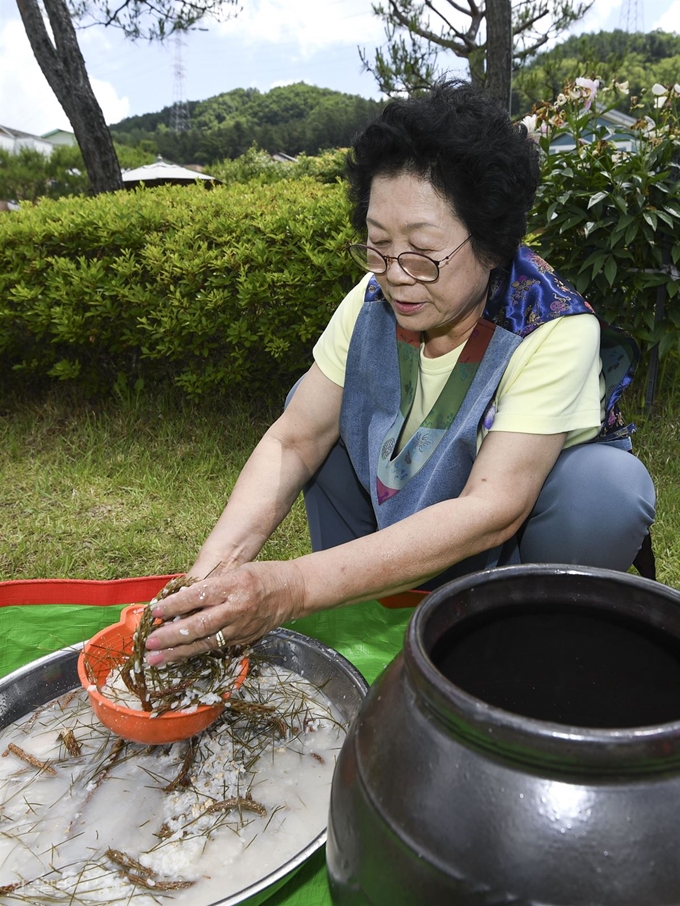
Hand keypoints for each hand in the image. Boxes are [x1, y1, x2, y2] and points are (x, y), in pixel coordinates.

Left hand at [144, 561, 305, 665]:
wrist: (294, 591)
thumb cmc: (262, 575)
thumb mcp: (236, 571)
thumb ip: (211, 587)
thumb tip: (179, 602)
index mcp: (234, 586)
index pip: (198, 597)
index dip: (174, 605)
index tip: (155, 611)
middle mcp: (237, 609)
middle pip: (199, 626)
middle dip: (171, 636)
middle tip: (149, 642)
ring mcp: (242, 628)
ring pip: (205, 643)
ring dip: (178, 652)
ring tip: (156, 659)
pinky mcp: (245, 639)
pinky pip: (216, 648)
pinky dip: (195, 653)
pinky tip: (178, 657)